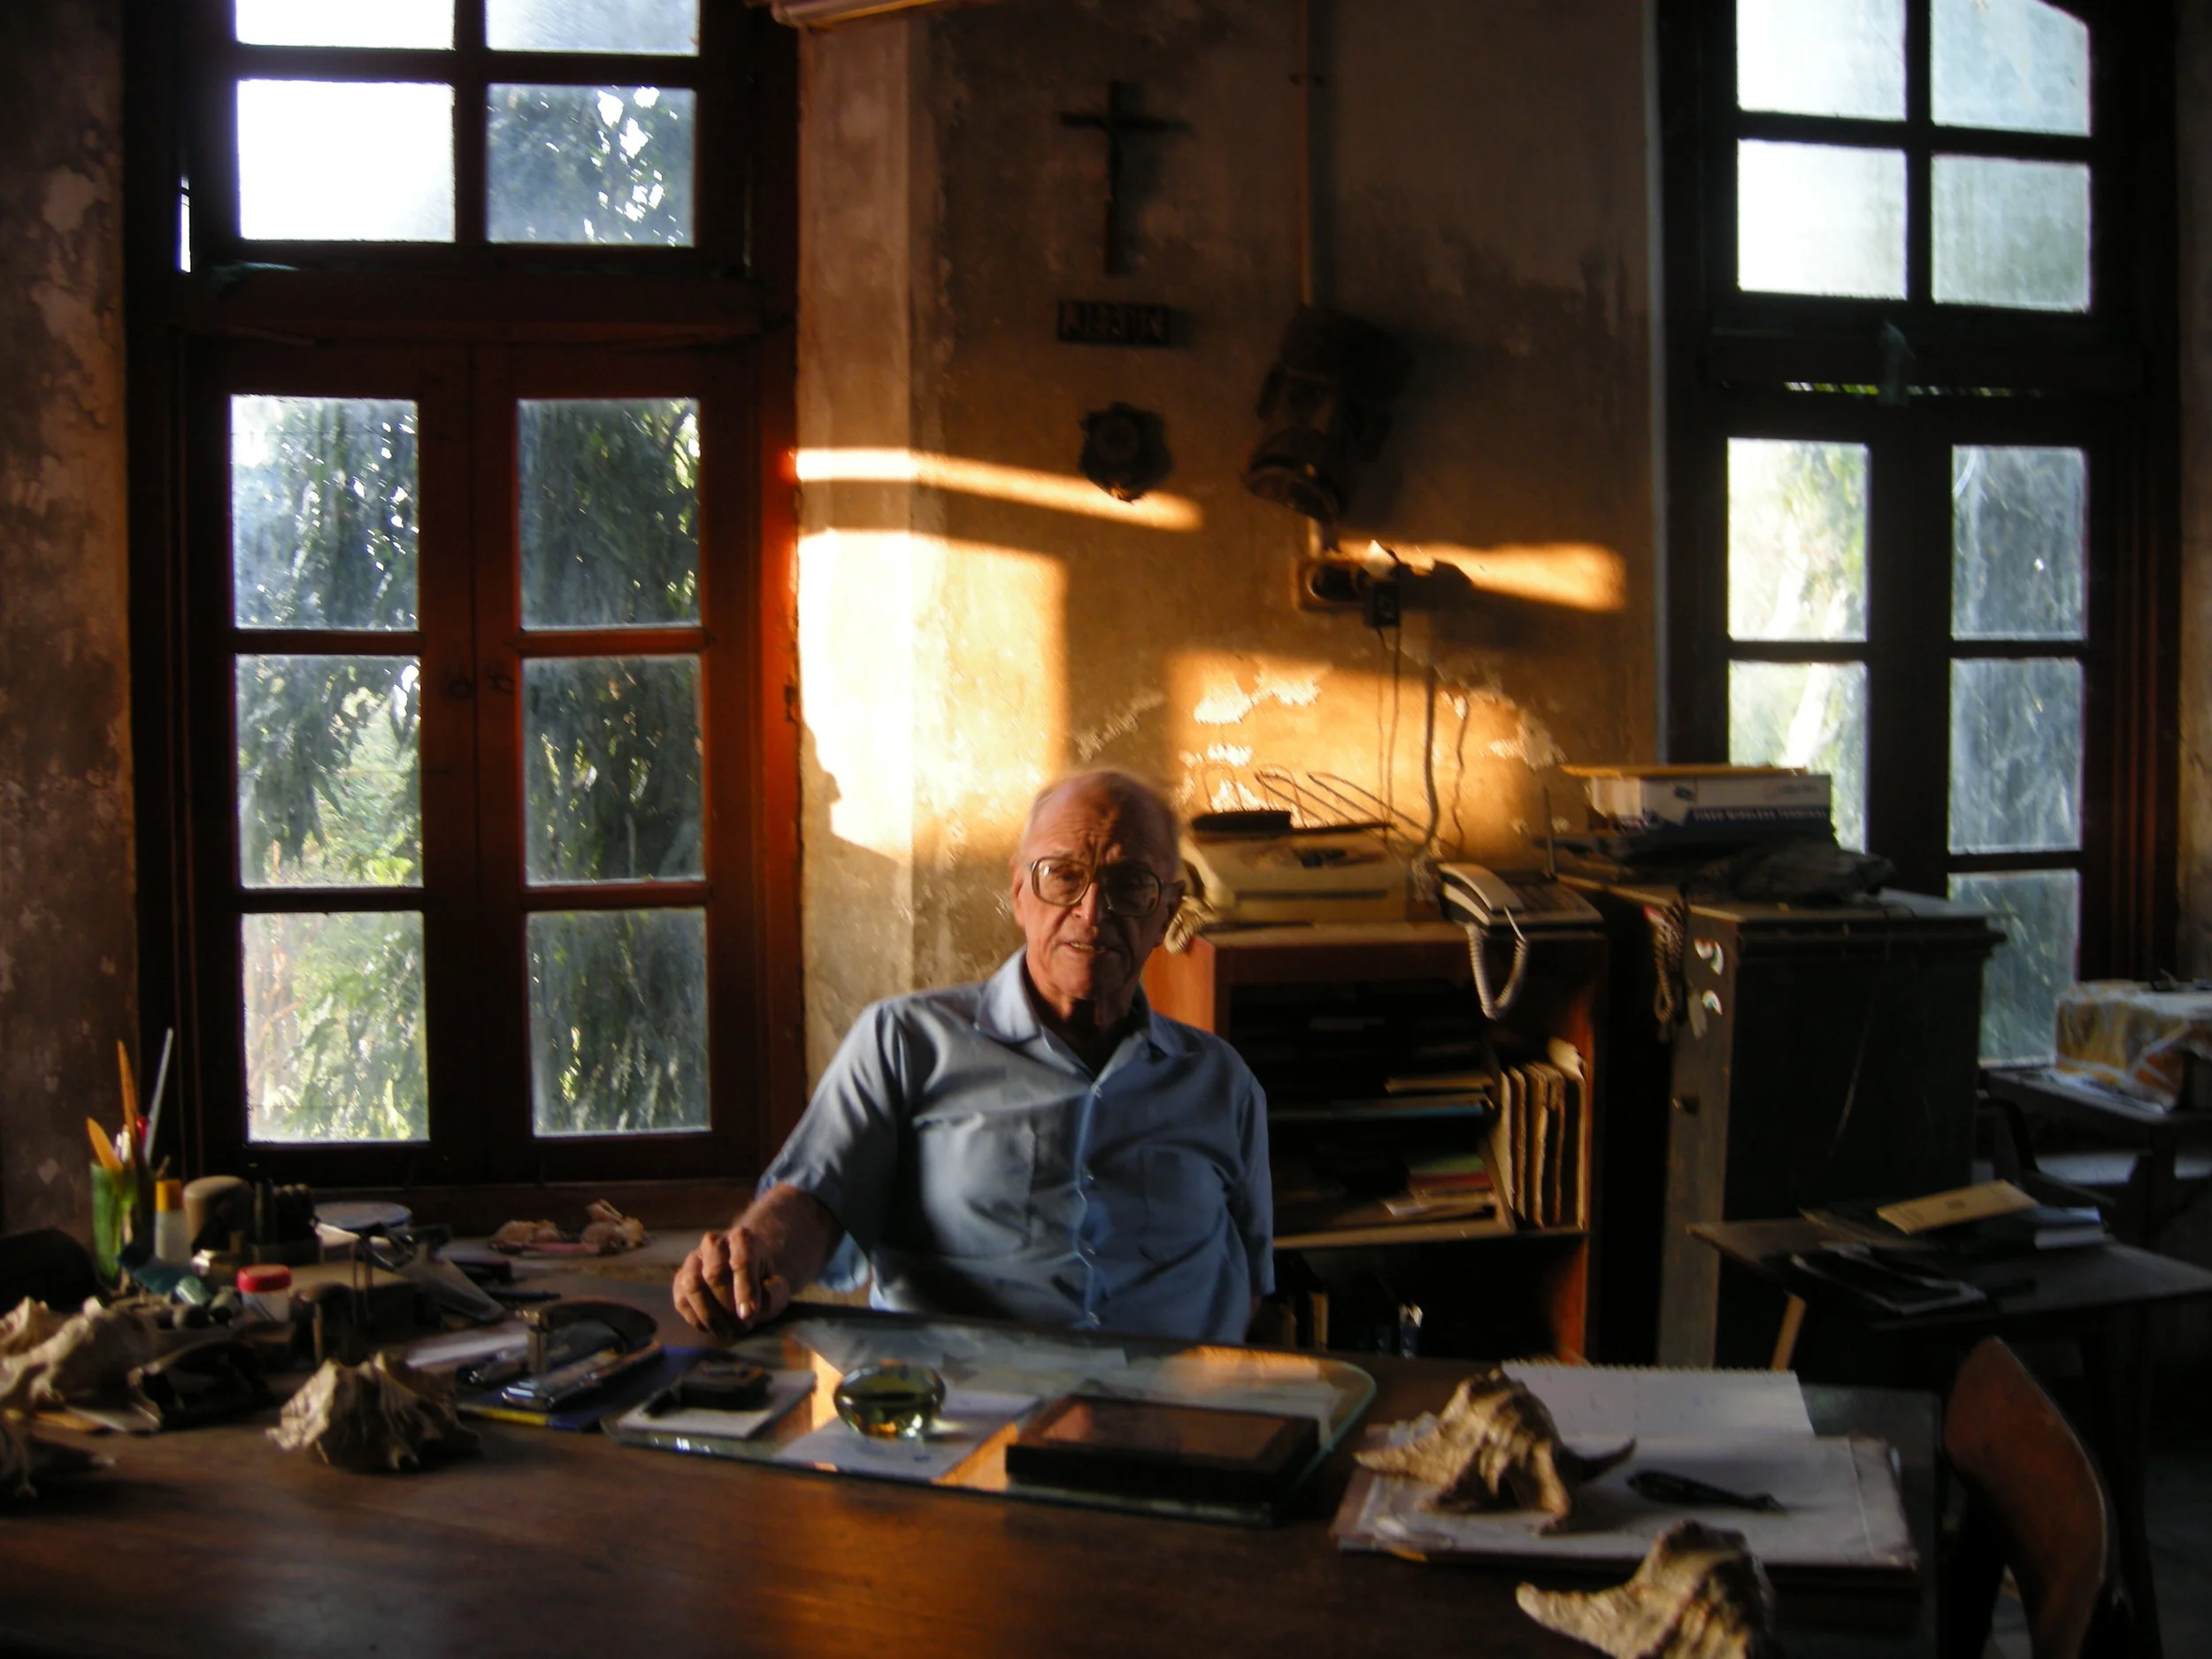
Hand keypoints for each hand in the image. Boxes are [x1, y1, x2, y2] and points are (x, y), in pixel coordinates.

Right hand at [672, 1225, 790, 1336]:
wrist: (742, 1277)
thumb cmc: (762, 1283)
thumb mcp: (777, 1287)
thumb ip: (774, 1293)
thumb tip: (762, 1304)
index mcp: (742, 1238)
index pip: (741, 1262)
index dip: (745, 1291)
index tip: (749, 1315)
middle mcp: (714, 1243)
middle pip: (715, 1274)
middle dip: (728, 1306)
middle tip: (744, 1326)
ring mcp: (693, 1260)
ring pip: (693, 1286)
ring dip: (710, 1315)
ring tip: (727, 1332)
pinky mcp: (680, 1280)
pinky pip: (682, 1301)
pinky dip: (697, 1320)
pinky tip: (714, 1328)